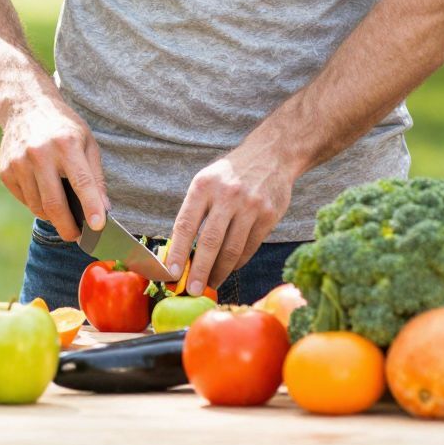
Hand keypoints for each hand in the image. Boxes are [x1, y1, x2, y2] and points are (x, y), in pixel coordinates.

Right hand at [0, 95, 106, 241]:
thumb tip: (104, 209)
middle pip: (55, 203)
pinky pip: (25, 200)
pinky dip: (37, 204)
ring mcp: (19, 163)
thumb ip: (96, 177)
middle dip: (68, 227)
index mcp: (67, 144)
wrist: (26, 106)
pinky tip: (44, 191)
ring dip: (52, 216)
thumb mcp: (88, 143)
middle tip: (77, 237)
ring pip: (38, 206)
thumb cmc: (63, 127)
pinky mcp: (6, 171)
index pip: (82, 182)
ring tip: (62, 210)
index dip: (92, 207)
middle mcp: (40, 153)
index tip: (99, 227)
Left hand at [163, 141, 296, 293]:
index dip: (176, 252)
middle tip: (192, 290)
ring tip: (210, 283)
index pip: (186, 224)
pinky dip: (237, 262)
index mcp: (204, 185)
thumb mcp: (207, 181)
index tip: (170, 274)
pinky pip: (249, 247)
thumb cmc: (231, 174)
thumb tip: (178, 252)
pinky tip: (229, 268)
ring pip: (232, 249)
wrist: (272, 154)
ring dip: (219, 272)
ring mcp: (251, 205)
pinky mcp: (269, 215)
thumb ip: (194, 212)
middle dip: (199, 270)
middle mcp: (227, 194)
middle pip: (210, 242)